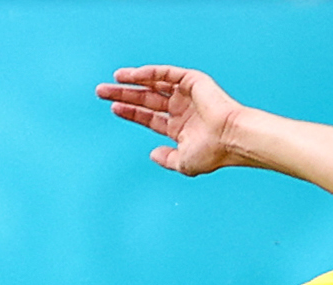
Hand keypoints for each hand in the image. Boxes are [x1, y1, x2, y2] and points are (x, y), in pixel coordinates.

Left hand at [98, 65, 248, 174]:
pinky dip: (149, 73)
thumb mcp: (184, 163)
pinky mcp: (192, 81)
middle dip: (124, 95)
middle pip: (146, 99)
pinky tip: (132, 75)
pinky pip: (166, 74)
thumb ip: (167, 159)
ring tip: (112, 80)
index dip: (131, 112)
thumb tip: (152, 154)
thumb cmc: (214, 153)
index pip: (149, 117)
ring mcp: (186, 94)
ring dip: (132, 81)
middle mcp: (181, 109)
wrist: (231, 138)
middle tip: (102, 92)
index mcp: (179, 128)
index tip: (114, 108)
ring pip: (153, 84)